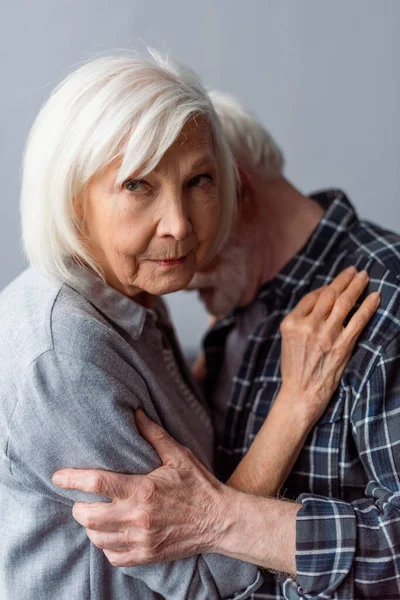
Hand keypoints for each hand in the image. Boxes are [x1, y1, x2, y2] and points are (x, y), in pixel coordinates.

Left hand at [52, 410, 232, 566]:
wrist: (220, 520)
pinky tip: (111, 533)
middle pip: (88, 516)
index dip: (72, 478)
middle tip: (81, 499)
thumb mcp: (178, 455)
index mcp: (142, 489)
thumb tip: (135, 412)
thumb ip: (153, 434)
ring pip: (97, 538)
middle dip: (78, 506)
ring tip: (95, 514)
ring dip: (91, 526)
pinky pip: (112, 556)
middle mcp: (137, 517)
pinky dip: (106, 545)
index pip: (96, 483)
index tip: (58, 476)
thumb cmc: (198, 485)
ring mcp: (141, 540)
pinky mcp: (146, 555)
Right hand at [279, 266, 379, 424]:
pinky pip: (358, 321)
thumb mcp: (288, 340)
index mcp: (291, 323)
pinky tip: (374, 296)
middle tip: (354, 270)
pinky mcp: (342, 346)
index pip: (312, 297)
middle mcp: (308, 326)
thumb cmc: (295, 368)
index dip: (326, 287)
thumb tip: (323, 301)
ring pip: (344, 303)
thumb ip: (302, 320)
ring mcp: (326, 335)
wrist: (301, 394)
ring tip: (364, 276)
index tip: (336, 284)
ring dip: (356, 286)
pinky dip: (367, 307)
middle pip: (329, 294)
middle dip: (344, 279)